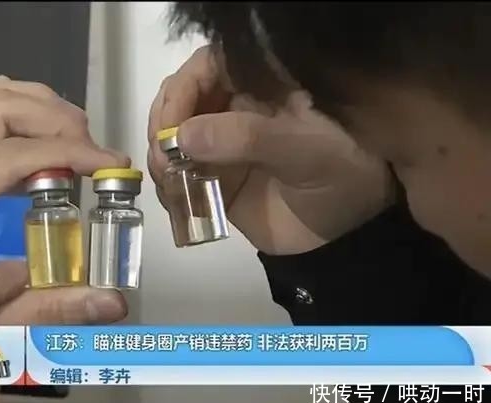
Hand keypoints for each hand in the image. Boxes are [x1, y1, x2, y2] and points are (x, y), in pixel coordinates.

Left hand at [0, 76, 129, 402]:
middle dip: (53, 118)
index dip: (68, 153)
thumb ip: (49, 306)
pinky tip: (27, 134)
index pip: (10, 154)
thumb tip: (114, 302)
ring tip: (70, 134)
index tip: (110, 165)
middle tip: (91, 150)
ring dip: (29, 104)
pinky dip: (1, 110)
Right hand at [148, 46, 393, 254]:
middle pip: (180, 98)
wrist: (343, 235)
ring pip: (171, 136)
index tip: (172, 128)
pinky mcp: (210, 176)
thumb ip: (248, 137)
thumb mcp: (305, 151)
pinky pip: (175, 172)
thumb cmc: (339, 179)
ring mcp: (220, 142)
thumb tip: (183, 136)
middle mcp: (236, 106)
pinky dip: (166, 184)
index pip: (208, 66)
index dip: (182, 89)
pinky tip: (175, 198)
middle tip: (165, 159)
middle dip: (164, 126)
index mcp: (263, 84)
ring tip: (169, 182)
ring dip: (160, 157)